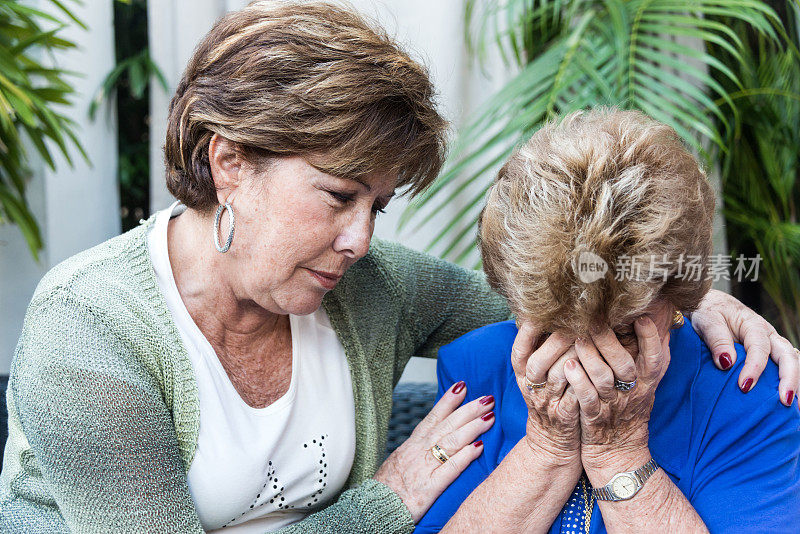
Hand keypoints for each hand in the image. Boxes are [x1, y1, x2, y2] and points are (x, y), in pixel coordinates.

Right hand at [374, 381, 493, 521]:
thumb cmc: (387, 487)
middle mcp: (419, 451)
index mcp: (412, 444)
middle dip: (468, 409)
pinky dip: (466, 456)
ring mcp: (425, 467)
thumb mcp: (401, 461)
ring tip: (489, 417)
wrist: (373, 508)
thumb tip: (433, 441)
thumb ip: (417, 451)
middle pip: (447, 425)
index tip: (462, 386)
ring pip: (451, 441)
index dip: (449, 401)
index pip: (433, 417)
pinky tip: (480, 447)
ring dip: (472, 427)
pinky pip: (451, 468)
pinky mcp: (429, 487)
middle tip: (487, 397)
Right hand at [511, 321, 581, 464]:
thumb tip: (552, 311)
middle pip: (538, 362)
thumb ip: (542, 346)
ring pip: (559, 377)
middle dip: (557, 340)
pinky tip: (598, 365)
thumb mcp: (538, 373)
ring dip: (575, 356)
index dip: (528, 331)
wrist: (552, 440)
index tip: (540, 311)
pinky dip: (586, 380)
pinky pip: (575, 396)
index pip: (519, 351)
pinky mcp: (565, 416)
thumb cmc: (550, 395)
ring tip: (590, 338)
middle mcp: (531, 388)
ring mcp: (547, 403)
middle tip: (577, 320)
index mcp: (522, 374)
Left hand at [564, 316, 668, 461]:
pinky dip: (578, 381)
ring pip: (603, 378)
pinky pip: (586, 398)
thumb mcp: (647, 386)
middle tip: (592, 320)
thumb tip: (662, 323)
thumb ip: (653, 359)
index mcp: (646, 384)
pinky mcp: (593, 418)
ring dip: (589, 356)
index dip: (650, 339)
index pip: (655, 359)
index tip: (641, 317)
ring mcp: (612, 406)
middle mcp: (631, 394)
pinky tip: (568, 366)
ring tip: (577, 337)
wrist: (618, 453)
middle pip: (624, 365)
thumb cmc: (630, 410)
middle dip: (609, 341)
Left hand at [691, 289, 798, 406]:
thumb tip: (727, 363)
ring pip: (792, 362)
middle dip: (789, 379)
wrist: (710, 304)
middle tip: (784, 401)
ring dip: (796, 384)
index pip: (760, 348)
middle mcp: (769, 335)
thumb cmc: (708, 311)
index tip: (744, 387)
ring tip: (794, 408)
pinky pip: (785, 368)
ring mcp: (772, 345)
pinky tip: (790, 402)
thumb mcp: (707, 320)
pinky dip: (790, 383)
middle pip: (788, 356)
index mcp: (753, 325)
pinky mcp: (770, 354)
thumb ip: (717, 339)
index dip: (754, 368)